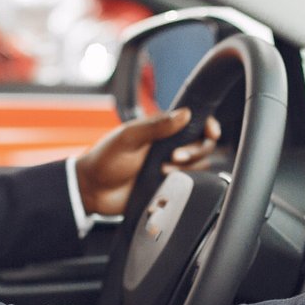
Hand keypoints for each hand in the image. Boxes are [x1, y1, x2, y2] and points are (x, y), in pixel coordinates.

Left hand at [76, 107, 221, 216]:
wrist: (93, 190)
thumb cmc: (105, 158)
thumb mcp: (128, 137)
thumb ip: (156, 125)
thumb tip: (185, 114)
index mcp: (162, 130)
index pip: (195, 123)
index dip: (208, 126)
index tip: (211, 132)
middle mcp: (170, 147)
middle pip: (202, 146)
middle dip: (194, 150)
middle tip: (173, 157)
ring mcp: (170, 168)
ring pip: (198, 167)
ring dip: (185, 169)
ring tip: (161, 171)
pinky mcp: (168, 187)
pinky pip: (188, 186)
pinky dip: (181, 184)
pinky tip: (163, 183)